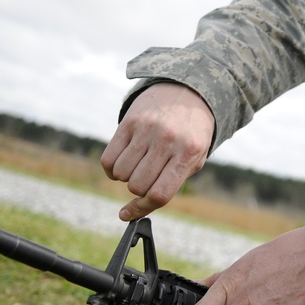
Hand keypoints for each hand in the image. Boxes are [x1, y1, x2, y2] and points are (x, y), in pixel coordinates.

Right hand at [100, 82, 214, 219]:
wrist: (188, 90)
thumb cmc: (192, 132)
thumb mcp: (196, 156)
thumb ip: (174, 180)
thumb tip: (140, 208)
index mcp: (188, 153)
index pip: (160, 194)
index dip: (141, 209)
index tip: (127, 214)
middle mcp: (168, 141)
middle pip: (137, 186)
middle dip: (137, 189)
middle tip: (145, 178)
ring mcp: (147, 130)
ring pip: (121, 173)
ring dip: (124, 177)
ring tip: (137, 166)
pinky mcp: (130, 122)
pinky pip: (108, 158)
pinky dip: (111, 168)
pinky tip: (122, 161)